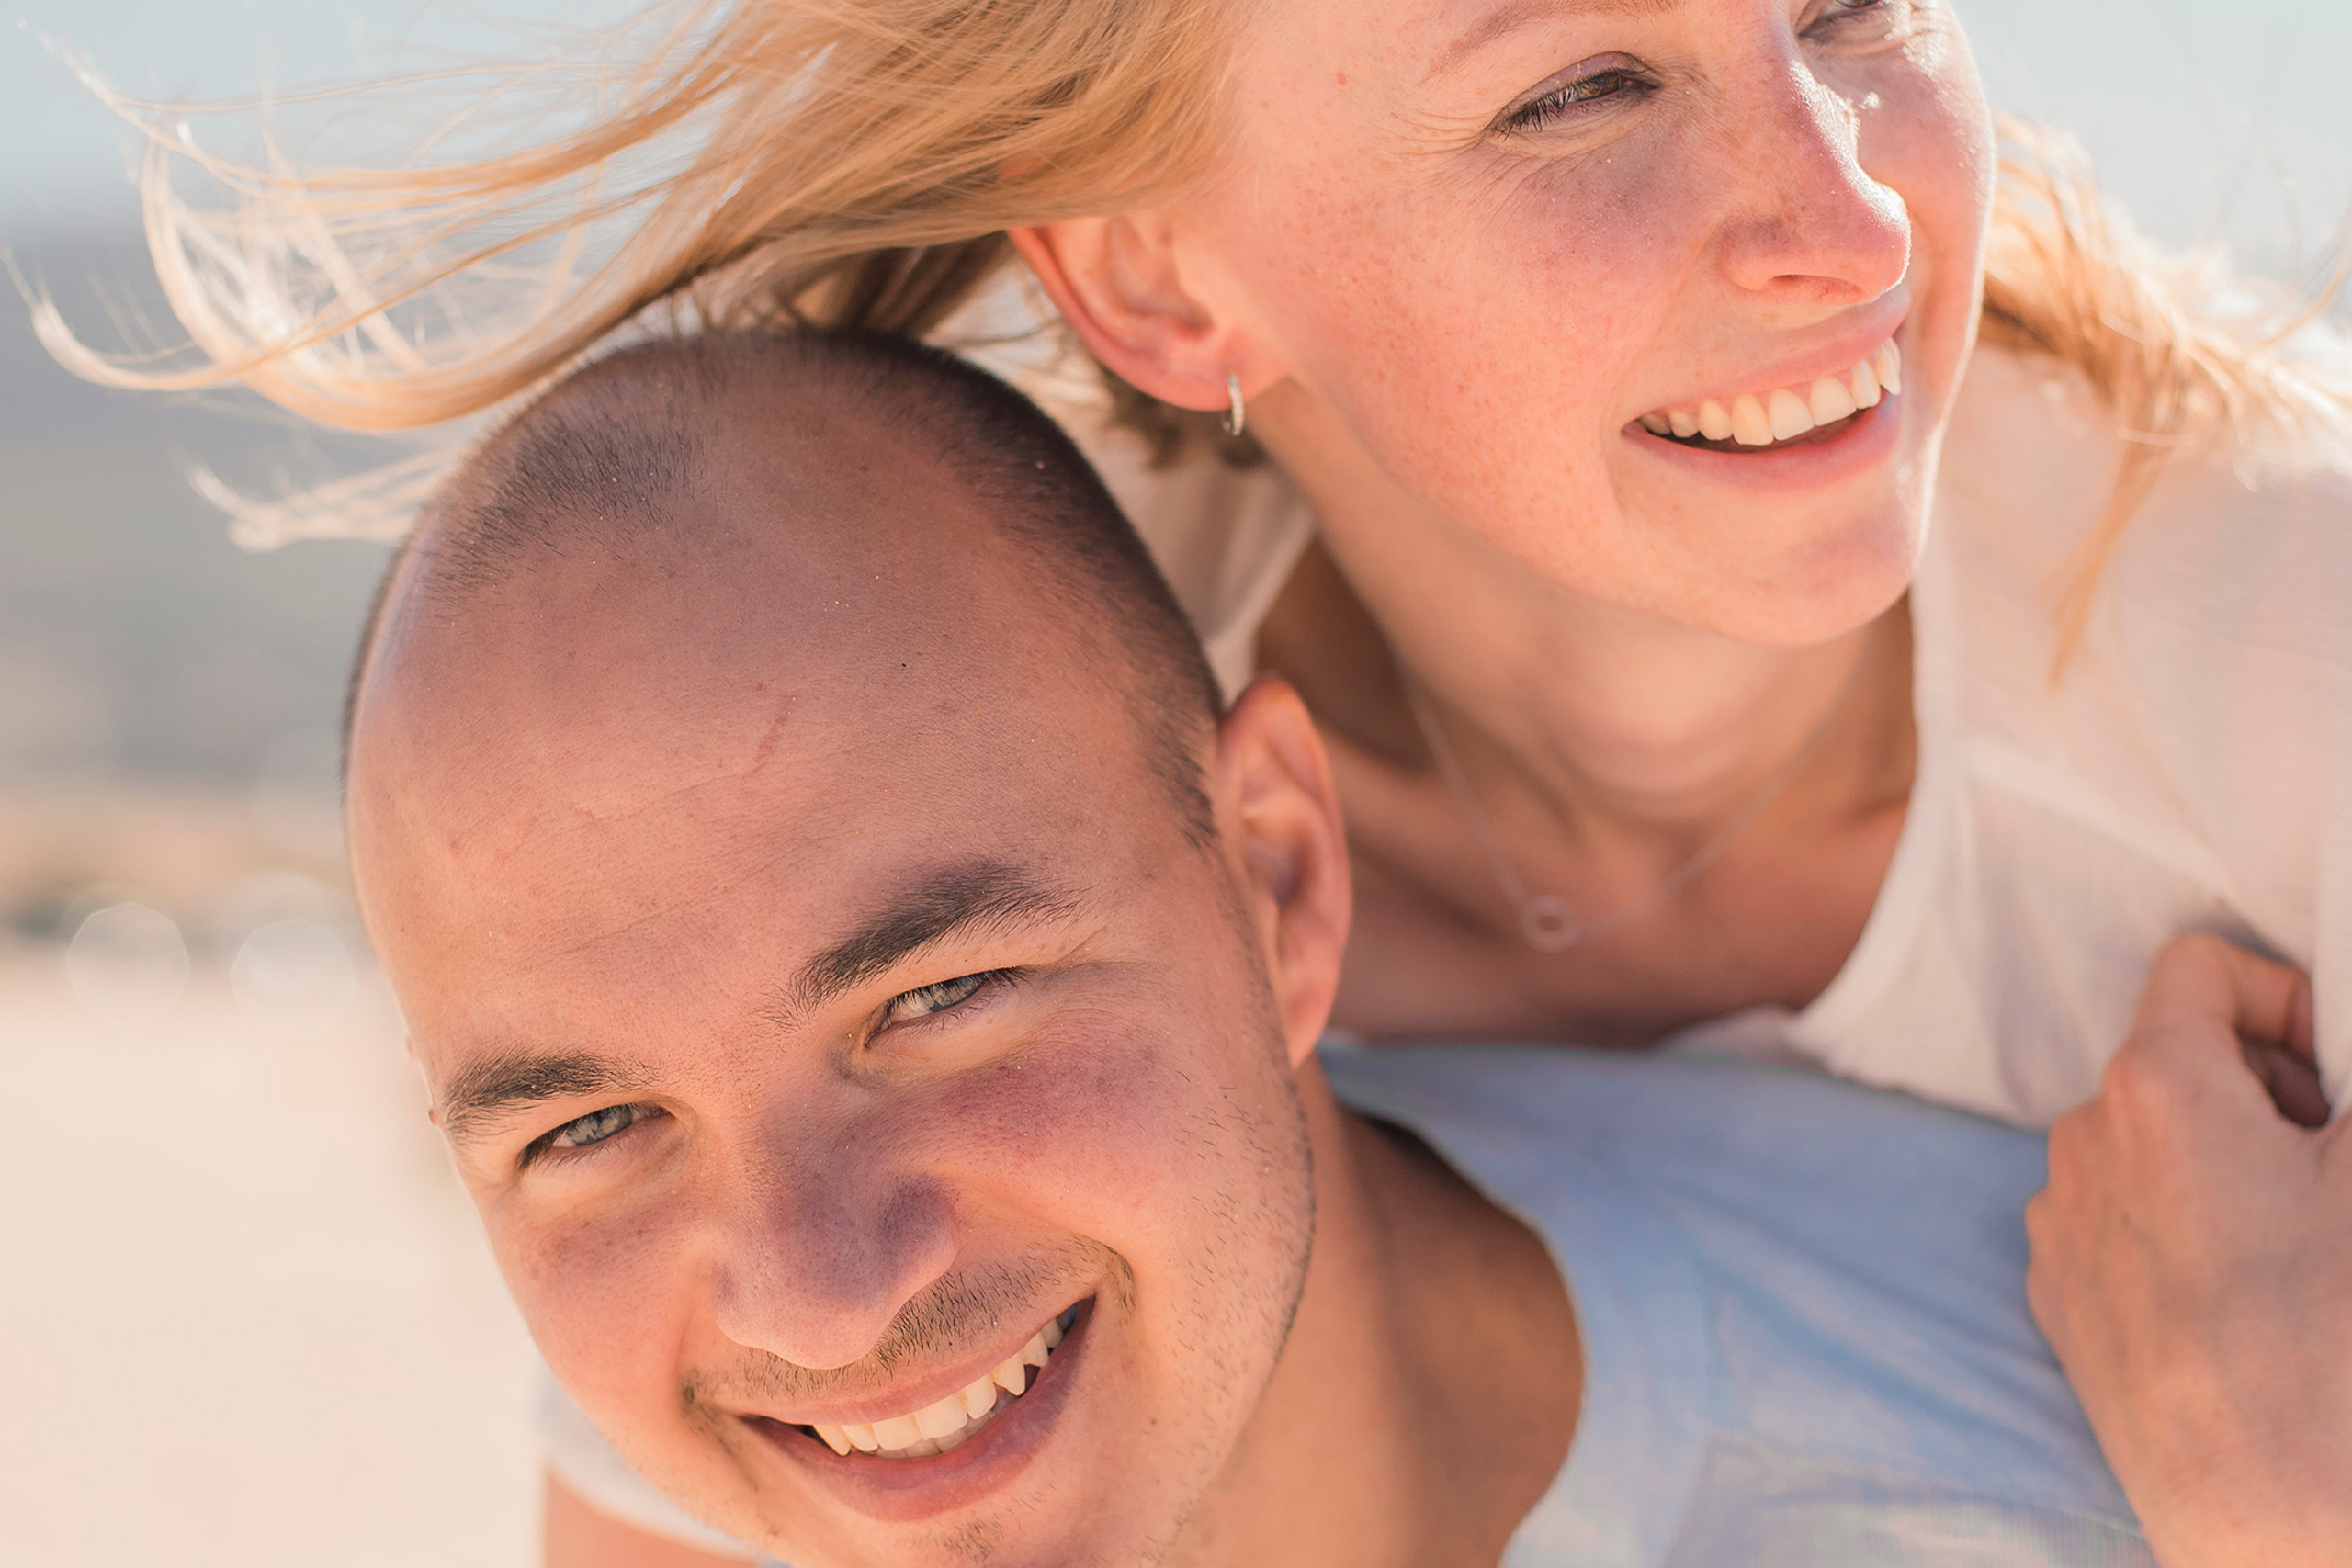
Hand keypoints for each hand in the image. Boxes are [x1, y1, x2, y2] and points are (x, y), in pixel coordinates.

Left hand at [2027, 935, 2351, 1567]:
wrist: (2283, 1512)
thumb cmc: (2335, 1339)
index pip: (2200, 968)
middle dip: (2268, 1097)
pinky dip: (2183, 1233)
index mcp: (2155, 1086)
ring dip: (2226, 1168)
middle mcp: (2082, 1142)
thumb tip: (2340, 1073)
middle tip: (2332, 1169)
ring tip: (2297, 1251)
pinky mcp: (2060, 1299)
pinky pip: (2123, 1223)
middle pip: (2180, 1063)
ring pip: (2151, 1148)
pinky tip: (2245, 1303)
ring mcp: (2061, 1225)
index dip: (2284, 999)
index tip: (2337, 1065)